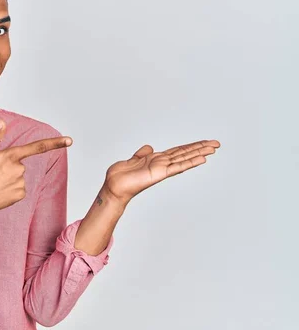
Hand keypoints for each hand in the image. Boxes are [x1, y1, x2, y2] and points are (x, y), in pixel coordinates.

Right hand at [0, 119, 71, 213]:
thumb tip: (2, 122)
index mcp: (10, 156)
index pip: (37, 147)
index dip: (55, 143)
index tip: (70, 140)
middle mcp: (19, 169)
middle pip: (20, 164)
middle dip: (9, 167)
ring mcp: (21, 183)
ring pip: (19, 177)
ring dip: (9, 179)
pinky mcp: (21, 195)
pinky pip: (19, 189)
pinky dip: (11, 189)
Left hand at [102, 139, 220, 205]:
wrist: (114, 187)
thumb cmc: (121, 177)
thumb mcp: (132, 160)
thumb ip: (142, 154)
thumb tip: (150, 147)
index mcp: (156, 159)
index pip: (178, 151)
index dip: (191, 146)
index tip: (204, 142)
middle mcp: (162, 164)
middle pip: (185, 153)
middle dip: (201, 148)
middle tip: (217, 144)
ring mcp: (163, 169)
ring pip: (185, 158)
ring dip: (200, 153)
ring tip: (214, 148)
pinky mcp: (160, 173)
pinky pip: (178, 167)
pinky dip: (191, 162)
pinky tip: (202, 159)